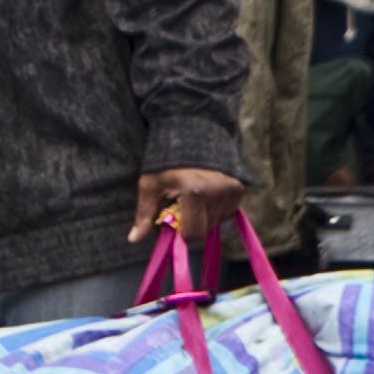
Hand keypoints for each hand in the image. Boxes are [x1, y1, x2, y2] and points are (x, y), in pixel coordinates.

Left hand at [129, 165, 245, 242]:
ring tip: (193, 198)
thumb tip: (134, 239)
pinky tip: (206, 195)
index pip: (192, 233)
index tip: (172, 219)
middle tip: (181, 206)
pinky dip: (216, 210)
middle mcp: (217, 192)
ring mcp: (231, 190)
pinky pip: (228, 212)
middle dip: (192, 223)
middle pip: (205, 229)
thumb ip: (144, 214)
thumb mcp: (150, 185)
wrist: (191, 134)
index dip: (180, 232)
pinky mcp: (239, 188)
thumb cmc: (165, 163)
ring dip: (204, 217)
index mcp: (194, 192)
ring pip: (218, 222)